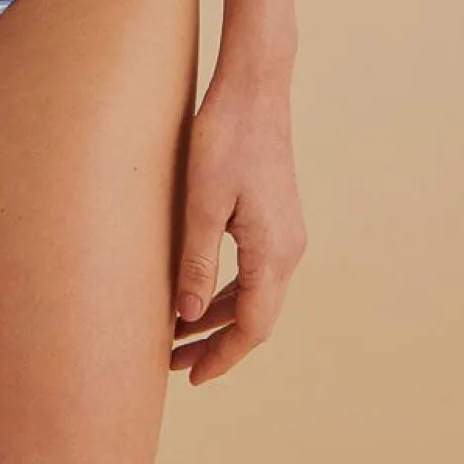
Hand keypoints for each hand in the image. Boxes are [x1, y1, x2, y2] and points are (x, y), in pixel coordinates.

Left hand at [171, 71, 306, 382]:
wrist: (255, 85)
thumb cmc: (226, 136)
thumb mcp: (202, 202)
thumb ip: (197, 261)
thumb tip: (189, 317)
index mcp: (273, 252)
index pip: (251, 327)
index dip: (221, 357)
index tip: (191, 377)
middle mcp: (288, 249)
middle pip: (256, 317)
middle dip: (217, 343)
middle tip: (174, 364)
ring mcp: (286, 232)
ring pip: (256, 294)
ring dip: (221, 317)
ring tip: (179, 335)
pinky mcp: (277, 216)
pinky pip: (256, 270)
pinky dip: (229, 290)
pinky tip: (200, 292)